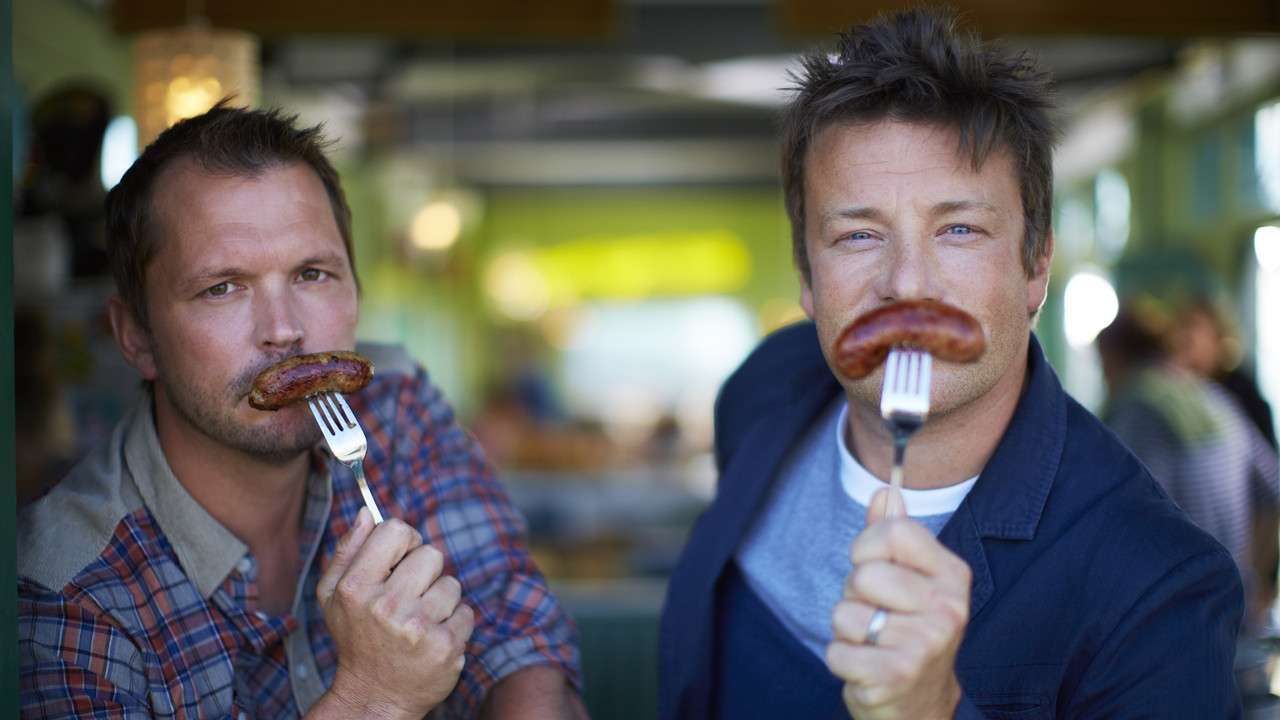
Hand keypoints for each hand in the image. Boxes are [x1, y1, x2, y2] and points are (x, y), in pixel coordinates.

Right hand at [314, 507, 474, 719]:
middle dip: (425, 572)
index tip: (401, 560)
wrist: (373, 697)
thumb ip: (348, 549)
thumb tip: (367, 512)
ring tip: (419, 621)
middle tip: (410, 597)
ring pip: (452, 584)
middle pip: (431, 554)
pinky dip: (454, 623)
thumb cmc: (356, 638)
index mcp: (356, 587)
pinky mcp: (445, 646)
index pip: (396, 529)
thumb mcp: (333, 595)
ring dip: (441, 600)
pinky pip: (466, 611)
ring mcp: (418, 627)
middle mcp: (386, 606)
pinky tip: (433, 637)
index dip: (405, 541)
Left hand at [826, 488, 970, 719]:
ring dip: (846, 630)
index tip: (873, 566)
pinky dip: (842, 660)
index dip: (866, 546)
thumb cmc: (908, 631)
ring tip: (872, 642)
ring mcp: (924, 643)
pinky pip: (837, 651)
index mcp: (952, 575)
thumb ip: (894, 535)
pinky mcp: (896, 675)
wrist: (921, 703)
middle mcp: (946, 608)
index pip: (894, 531)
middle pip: (863, 574)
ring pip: (844, 613)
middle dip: (854, 594)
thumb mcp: (910, 580)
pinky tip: (867, 666)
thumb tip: (884, 492)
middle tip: (876, 615)